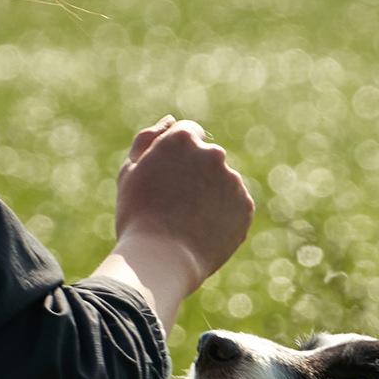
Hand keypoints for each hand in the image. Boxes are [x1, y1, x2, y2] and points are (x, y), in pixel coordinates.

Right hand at [92, 116, 254, 332]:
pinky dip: (223, 214)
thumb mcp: (131, 170)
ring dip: (211, 194)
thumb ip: (150, 138)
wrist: (164, 258)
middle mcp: (214, 155)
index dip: (177, 154)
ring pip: (223, 183)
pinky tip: (204, 230)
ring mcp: (233, 181)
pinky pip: (235, 205)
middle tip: (175, 202)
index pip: (190, 132)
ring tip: (188, 220)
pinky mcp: (247, 206)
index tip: (169, 175)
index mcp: (183, 139)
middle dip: (196, 173)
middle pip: (208, 157)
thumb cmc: (139, 213)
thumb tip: (172, 120)